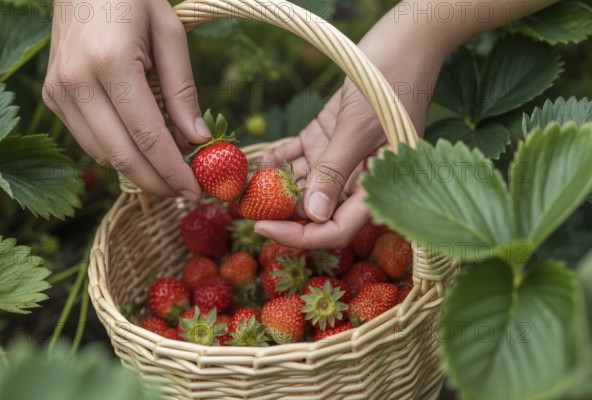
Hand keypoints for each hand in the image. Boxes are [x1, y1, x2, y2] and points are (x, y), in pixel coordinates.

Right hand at [44, 0, 208, 198]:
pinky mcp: (52, 97)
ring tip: (170, 174)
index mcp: (111, 63)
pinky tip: (143, 153)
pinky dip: (118, 154)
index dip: (173, 170)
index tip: (196, 190)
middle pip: (121, 156)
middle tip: (186, 193)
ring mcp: (58, 92)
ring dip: (139, 173)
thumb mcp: (170, 35)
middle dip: (158, 183)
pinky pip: (89, 141)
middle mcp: (77, 82)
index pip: (147, 136)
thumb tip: (196, 140)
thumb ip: (182, 90)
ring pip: (102, 155)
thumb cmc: (132, 0)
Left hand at [254, 22, 444, 248]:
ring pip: (302, 184)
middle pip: (316, 210)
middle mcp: (357, 178)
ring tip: (239, 187)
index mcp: (375, 186)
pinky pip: (298, 156)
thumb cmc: (390, 83)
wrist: (402, 41)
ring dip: (272, 186)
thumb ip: (335, 171)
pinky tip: (255, 162)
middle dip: (280, 212)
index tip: (265, 229)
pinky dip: (277, 159)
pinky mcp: (326, 137)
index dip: (302, 236)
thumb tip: (313, 215)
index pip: (337, 228)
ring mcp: (340, 157)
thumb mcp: (358, 129)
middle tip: (243, 208)